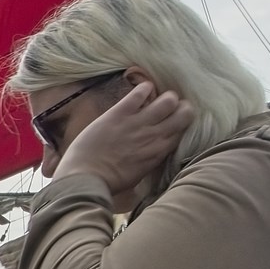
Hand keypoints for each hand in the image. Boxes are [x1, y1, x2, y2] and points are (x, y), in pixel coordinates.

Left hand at [52, 77, 191, 203]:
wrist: (85, 178)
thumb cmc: (110, 180)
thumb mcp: (139, 173)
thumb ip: (152, 157)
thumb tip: (158, 147)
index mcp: (159, 152)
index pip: (183, 129)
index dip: (182, 121)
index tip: (175, 119)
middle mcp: (154, 135)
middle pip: (184, 112)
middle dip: (181, 106)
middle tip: (171, 106)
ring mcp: (137, 123)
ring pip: (168, 99)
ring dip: (165, 96)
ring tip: (155, 98)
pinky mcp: (120, 113)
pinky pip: (140, 92)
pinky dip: (144, 88)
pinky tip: (140, 91)